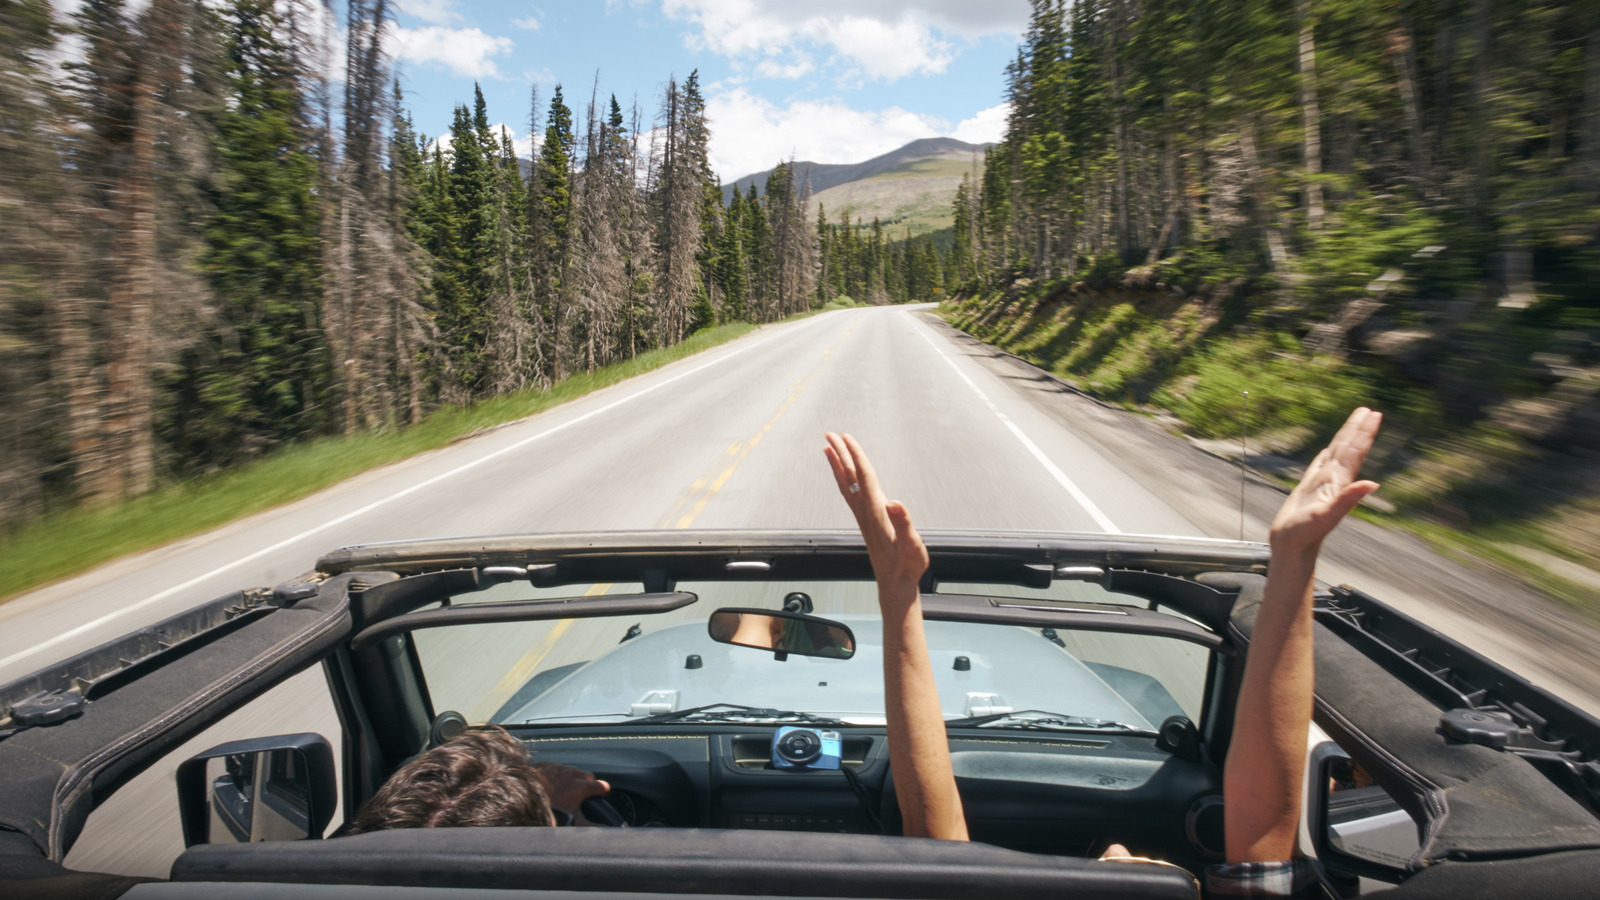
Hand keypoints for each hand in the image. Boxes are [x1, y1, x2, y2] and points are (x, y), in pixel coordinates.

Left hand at [532, 762, 609, 824]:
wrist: (519, 808)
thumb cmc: (549, 818)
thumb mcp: (574, 824)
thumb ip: (593, 827)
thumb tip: (606, 829)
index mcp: (580, 788)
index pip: (602, 786)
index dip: (602, 792)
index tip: (600, 795)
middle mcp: (570, 775)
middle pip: (587, 775)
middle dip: (586, 784)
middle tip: (578, 796)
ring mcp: (556, 768)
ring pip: (570, 769)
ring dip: (569, 778)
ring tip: (562, 790)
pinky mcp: (542, 766)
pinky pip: (553, 766)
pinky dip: (553, 774)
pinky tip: (549, 784)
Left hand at [824, 432, 928, 590]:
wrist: (895, 585)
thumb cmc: (907, 566)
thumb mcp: (911, 546)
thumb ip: (904, 525)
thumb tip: (895, 504)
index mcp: (876, 513)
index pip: (864, 477)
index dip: (856, 455)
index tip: (847, 437)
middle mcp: (865, 512)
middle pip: (850, 477)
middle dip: (840, 454)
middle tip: (830, 433)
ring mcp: (864, 517)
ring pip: (846, 485)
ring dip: (838, 465)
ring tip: (828, 448)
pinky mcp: (866, 522)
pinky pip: (850, 494)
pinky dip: (844, 480)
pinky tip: (843, 475)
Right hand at [1270, 407, 1381, 557]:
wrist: (1292, 547)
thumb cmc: (1305, 534)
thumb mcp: (1327, 516)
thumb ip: (1349, 499)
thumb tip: (1374, 484)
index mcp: (1339, 482)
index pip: (1355, 451)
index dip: (1364, 433)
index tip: (1374, 415)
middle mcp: (1334, 480)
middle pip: (1349, 448)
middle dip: (1358, 429)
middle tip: (1369, 410)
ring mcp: (1322, 483)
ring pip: (1336, 453)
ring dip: (1346, 437)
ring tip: (1354, 422)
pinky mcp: (1309, 487)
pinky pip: (1320, 463)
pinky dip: (1326, 452)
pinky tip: (1329, 449)